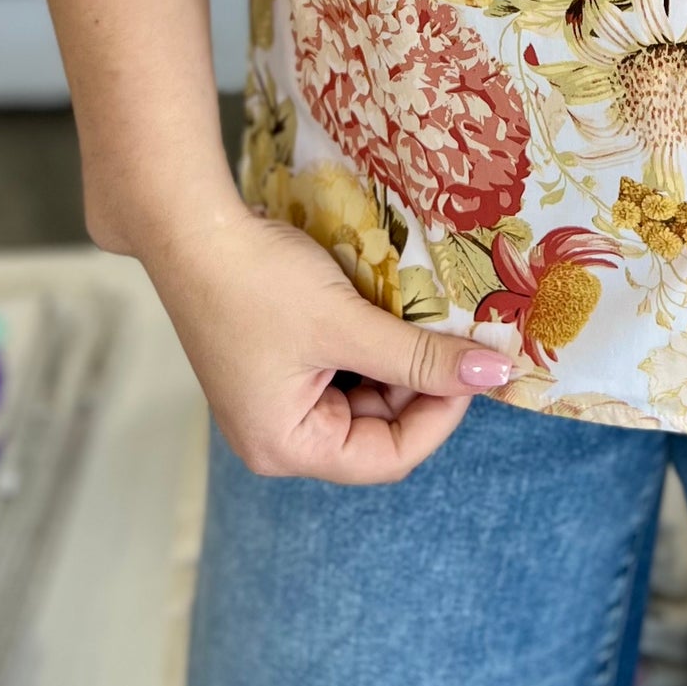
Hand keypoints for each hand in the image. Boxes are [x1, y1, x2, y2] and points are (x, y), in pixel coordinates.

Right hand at [139, 196, 513, 484]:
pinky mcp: (280, 366)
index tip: (474, 365)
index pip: (388, 457)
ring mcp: (277, 401)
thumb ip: (421, 357)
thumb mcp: (348, 323)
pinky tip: (390, 310)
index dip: (441, 414)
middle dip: (420, 383)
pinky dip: (372, 344)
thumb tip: (495, 376)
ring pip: (366, 396)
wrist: (191, 228)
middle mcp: (279, 436)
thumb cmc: (258, 282)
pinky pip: (344, 370)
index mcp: (286, 446)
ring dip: (399, 360)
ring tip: (424, 317)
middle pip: (379, 430)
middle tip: (457, 335)